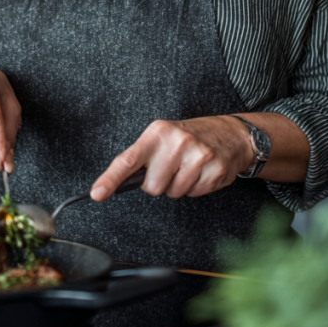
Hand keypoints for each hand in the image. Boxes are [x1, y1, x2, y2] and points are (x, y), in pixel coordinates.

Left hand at [89, 116, 253, 201]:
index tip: (97, 193)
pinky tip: (202, 171)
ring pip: (173, 192)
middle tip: (172, 167)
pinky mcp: (214, 169)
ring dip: (179, 185)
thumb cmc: (190, 137)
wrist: (231, 134)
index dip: (111, 179)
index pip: (128, 159)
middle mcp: (176, 141)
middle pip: (152, 187)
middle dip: (160, 183)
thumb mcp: (163, 137)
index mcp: (157, 132)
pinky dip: (196, 187)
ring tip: (189, 167)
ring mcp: (197, 155)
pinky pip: (194, 194)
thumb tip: (116, 183)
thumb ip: (142, 157)